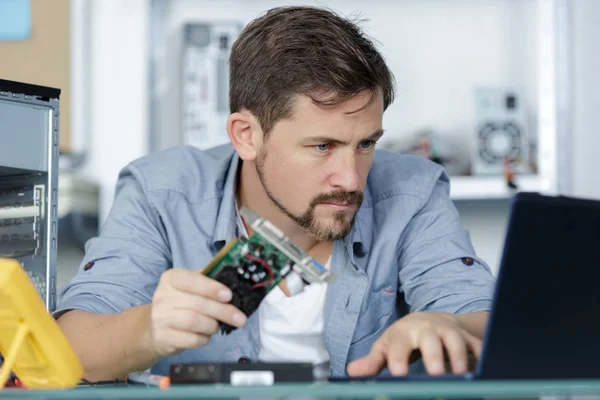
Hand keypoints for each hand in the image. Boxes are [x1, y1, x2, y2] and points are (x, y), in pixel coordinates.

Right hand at [148, 268, 247, 356]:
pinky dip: (204, 338)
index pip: (191, 280)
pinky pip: (191, 339)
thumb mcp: (191, 286)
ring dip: (212, 326)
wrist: (156, 326)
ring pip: (194, 322)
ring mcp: (160, 318)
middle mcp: (163, 296)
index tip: (229, 295)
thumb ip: (208, 281)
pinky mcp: (162, 337)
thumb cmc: (181, 301)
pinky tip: (206, 335)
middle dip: (222, 311)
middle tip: (240, 318)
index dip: (211, 288)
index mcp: (172, 278)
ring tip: (217, 326)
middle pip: (197, 304)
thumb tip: (235, 283)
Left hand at [347, 312, 481, 376]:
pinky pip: (478, 346)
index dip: (398, 359)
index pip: (399, 345)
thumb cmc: (406, 338)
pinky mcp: (468, 338)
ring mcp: (449, 332)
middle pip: (431, 339)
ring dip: (459, 357)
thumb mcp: (387, 346)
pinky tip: (483, 370)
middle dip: (433, 355)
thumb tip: (352, 371)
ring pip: (457, 341)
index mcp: (404, 333)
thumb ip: (373, 361)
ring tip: (459, 375)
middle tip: (435, 374)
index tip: (398, 374)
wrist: (432, 320)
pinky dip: (481, 356)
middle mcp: (428, 330)